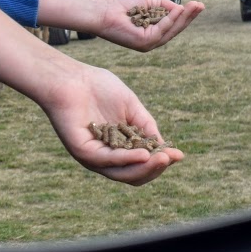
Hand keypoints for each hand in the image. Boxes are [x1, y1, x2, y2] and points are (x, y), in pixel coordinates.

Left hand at [36, 0, 204, 52]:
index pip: (174, 25)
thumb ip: (164, 6)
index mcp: (153, 32)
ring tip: (195, 6)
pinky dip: (171, 20)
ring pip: (171, 31)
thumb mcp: (148, 2)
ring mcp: (148, 44)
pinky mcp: (143, 43)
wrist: (102, 10)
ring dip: (184, 18)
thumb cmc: (120, 5)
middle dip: (189, 17)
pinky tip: (179, 10)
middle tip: (201, 5)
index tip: (198, 5)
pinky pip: (161, 30)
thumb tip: (181, 7)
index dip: (186, 15)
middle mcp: (152, 40)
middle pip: (176, 29)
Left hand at [38, 66, 183, 185]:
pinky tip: (143, 154)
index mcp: (118, 147)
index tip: (179, 155)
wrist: (71, 77)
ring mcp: (93, 156)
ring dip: (145, 168)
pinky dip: (127, 159)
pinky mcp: (82, 152)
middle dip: (155, 168)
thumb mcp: (132, 108)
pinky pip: (108, 161)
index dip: (161, 161)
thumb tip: (162, 146)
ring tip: (162, 159)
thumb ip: (145, 126)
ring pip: (122, 173)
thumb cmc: (99, 88)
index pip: (142, 163)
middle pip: (134, 175)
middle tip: (171, 158)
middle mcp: (106, 156)